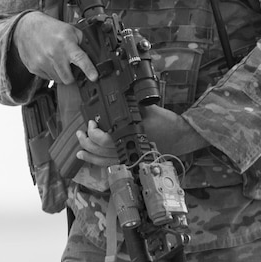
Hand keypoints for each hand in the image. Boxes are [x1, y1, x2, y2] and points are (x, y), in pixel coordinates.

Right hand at [12, 12, 98, 84]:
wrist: (25, 28)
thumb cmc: (49, 29)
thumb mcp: (70, 30)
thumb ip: (82, 43)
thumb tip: (93, 55)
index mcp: (65, 43)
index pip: (79, 58)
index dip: (88, 69)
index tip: (94, 77)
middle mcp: (53, 54)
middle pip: (68, 78)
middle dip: (71, 76)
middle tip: (70, 67)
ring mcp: (42, 62)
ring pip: (58, 79)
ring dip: (60, 74)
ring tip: (57, 61)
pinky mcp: (34, 68)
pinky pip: (47, 78)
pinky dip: (50, 72)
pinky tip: (48, 61)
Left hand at [76, 108, 209, 166]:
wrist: (181, 135)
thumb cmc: (166, 122)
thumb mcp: (148, 108)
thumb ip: (132, 104)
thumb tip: (118, 97)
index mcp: (131, 136)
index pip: (106, 140)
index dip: (94, 132)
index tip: (91, 123)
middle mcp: (130, 149)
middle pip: (101, 151)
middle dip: (87, 142)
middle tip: (81, 132)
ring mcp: (131, 157)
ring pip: (105, 161)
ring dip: (90, 155)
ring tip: (80, 150)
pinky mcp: (133, 160)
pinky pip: (113, 165)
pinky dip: (101, 163)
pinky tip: (92, 159)